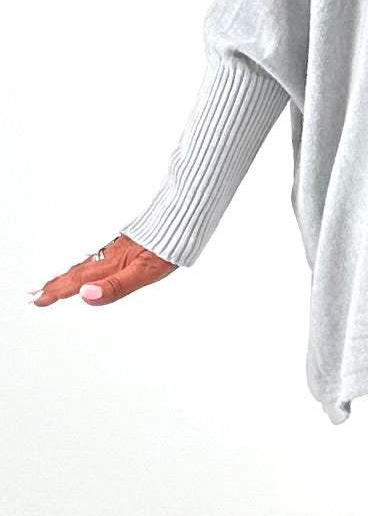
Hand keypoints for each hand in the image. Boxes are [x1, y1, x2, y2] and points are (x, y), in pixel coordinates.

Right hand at [27, 234, 176, 306]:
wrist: (185, 215)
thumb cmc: (169, 245)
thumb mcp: (144, 272)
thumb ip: (115, 286)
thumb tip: (86, 296)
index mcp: (111, 265)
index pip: (77, 282)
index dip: (57, 292)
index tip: (38, 300)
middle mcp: (110, 255)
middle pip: (76, 272)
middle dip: (55, 284)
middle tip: (34, 294)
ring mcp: (117, 247)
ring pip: (85, 263)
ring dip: (66, 273)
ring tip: (52, 281)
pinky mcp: (127, 242)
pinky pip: (97, 254)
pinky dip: (83, 262)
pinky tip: (86, 262)